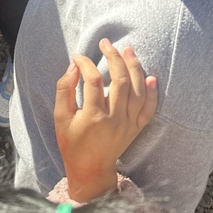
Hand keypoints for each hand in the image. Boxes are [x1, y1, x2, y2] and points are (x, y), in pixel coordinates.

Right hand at [54, 39, 157, 202]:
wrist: (90, 169)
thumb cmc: (71, 143)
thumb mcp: (60, 117)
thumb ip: (65, 90)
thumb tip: (74, 66)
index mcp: (93, 116)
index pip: (92, 80)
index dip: (85, 63)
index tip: (78, 57)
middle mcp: (114, 119)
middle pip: (120, 80)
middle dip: (114, 57)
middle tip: (106, 43)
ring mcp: (128, 124)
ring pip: (138, 90)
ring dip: (134, 67)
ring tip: (127, 50)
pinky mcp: (136, 128)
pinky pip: (148, 109)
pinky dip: (152, 92)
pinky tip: (150, 76)